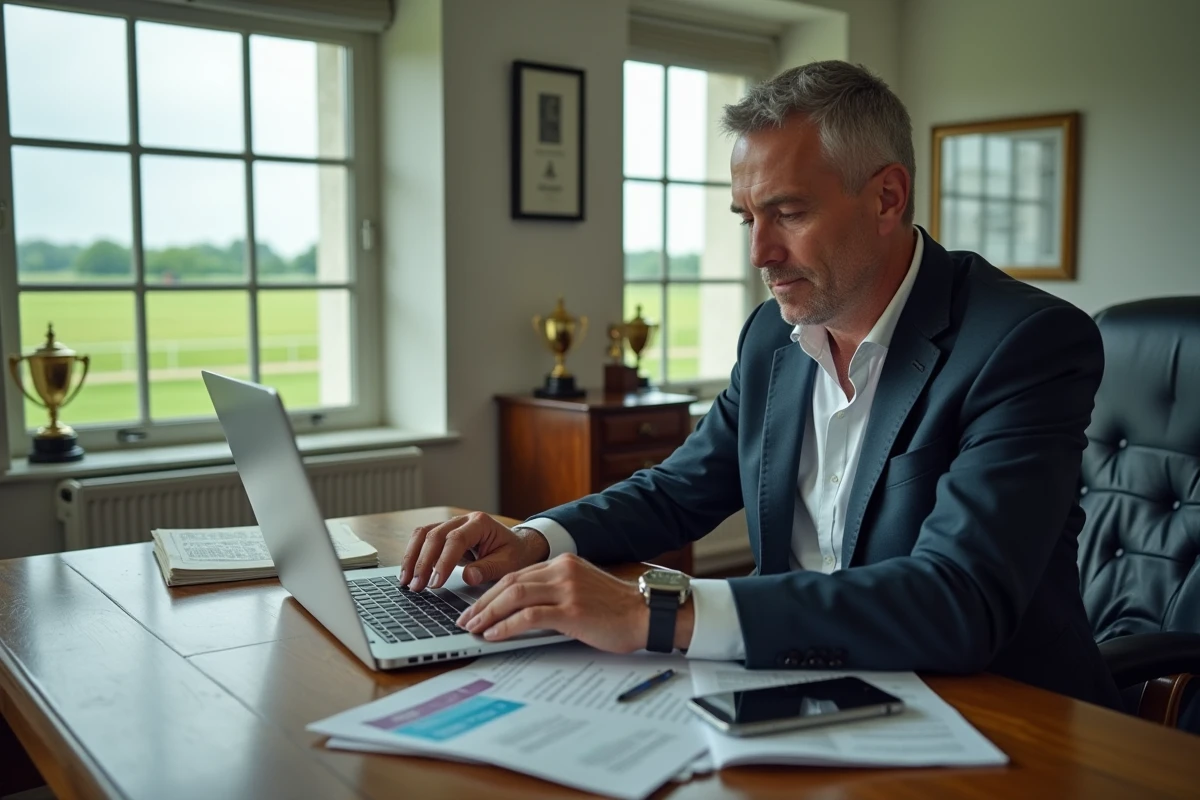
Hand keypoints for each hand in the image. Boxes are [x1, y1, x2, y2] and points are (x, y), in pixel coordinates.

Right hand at [400, 512, 549, 591]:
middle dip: (423, 563)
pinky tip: (408, 574)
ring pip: (423, 535)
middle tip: (417, 587)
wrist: (516, 545)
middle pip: (434, 535)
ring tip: (406, 582)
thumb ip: (489, 569)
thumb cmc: (513, 553)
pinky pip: (422, 540)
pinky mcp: (443, 534)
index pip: (456, 540)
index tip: (436, 583)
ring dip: (412, 558)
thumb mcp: (508, 563)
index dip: (443, 562)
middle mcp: (462, 520)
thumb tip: (469, 577)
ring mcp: (451, 524)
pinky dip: (412, 556)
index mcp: (480, 523)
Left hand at [456, 553, 685, 653]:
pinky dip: (507, 625)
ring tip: (473, 628)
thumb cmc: (617, 609)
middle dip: (483, 603)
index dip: (492, 592)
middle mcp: (562, 571)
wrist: (646, 614)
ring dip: (488, 613)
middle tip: (466, 619)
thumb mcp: (583, 590)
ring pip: (515, 595)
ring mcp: (567, 589)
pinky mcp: (572, 610)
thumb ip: (556, 592)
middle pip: (510, 583)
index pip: (517, 575)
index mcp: (564, 563)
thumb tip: (524, 610)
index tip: (476, 608)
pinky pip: (529, 615)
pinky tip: (494, 634)